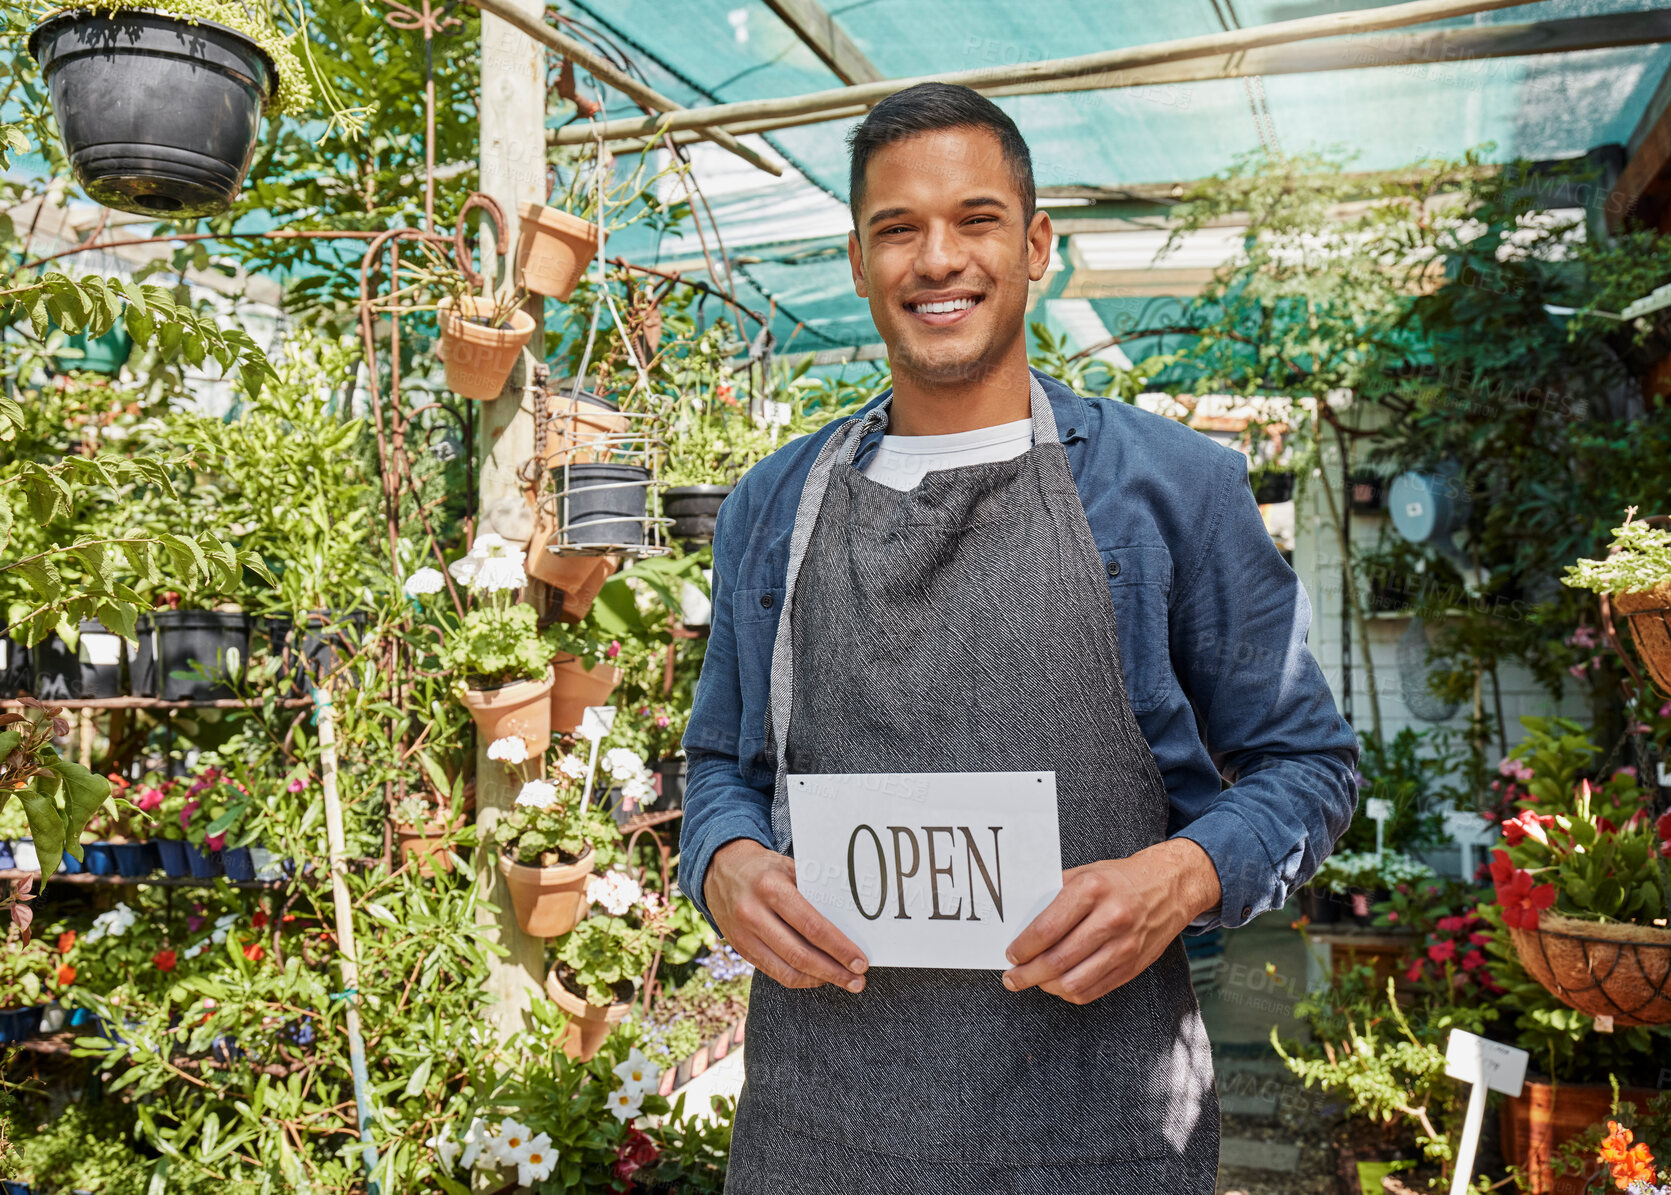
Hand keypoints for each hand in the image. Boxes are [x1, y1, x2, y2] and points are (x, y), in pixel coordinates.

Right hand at [704, 837, 869, 992]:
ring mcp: (743, 935)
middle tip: (858, 980)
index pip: (812, 926)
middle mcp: (753, 913)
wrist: (721, 867)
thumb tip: (850, 922)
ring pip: (787, 970)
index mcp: (771, 888)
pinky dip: (799, 978)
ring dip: (819, 980)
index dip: (839, 948)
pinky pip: (773, 972)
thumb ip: (815, 892)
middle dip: (834, 971)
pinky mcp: (740, 949)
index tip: (860, 961)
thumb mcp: (790, 868)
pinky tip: (818, 976)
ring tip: (844, 981)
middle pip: (801, 954)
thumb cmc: (765, 868)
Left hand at [1000, 838, 1220, 1004]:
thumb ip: (1053, 896)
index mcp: (1093, 890)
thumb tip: (1019, 924)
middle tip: (1012, 977)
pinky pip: (1093, 990)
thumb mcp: (1084, 873)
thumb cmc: (1118, 879)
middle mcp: (1111, 919)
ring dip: (1046, 987)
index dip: (1023, 947)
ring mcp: (1125, 946)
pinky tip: (1057, 984)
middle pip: (1057, 960)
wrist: (1168, 887)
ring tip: (1032, 981)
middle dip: (1027, 974)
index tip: (1010, 953)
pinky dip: (1069, 992)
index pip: (1047, 928)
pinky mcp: (1133, 967)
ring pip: (1074, 982)